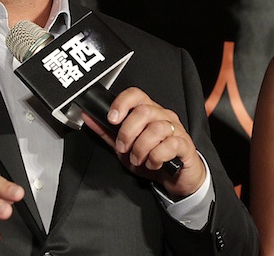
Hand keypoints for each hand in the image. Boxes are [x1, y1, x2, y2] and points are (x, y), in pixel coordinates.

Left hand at [82, 87, 205, 198]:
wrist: (178, 177)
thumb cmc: (153, 158)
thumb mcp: (126, 148)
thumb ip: (108, 133)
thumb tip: (88, 118)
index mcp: (149, 112)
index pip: (136, 95)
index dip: (122, 103)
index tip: (112, 119)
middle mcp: (163, 116)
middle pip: (144, 111)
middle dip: (128, 132)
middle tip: (124, 148)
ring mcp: (176, 129)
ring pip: (156, 128)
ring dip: (141, 147)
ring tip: (138, 159)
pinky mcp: (184, 144)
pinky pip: (170, 144)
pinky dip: (156, 156)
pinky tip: (153, 163)